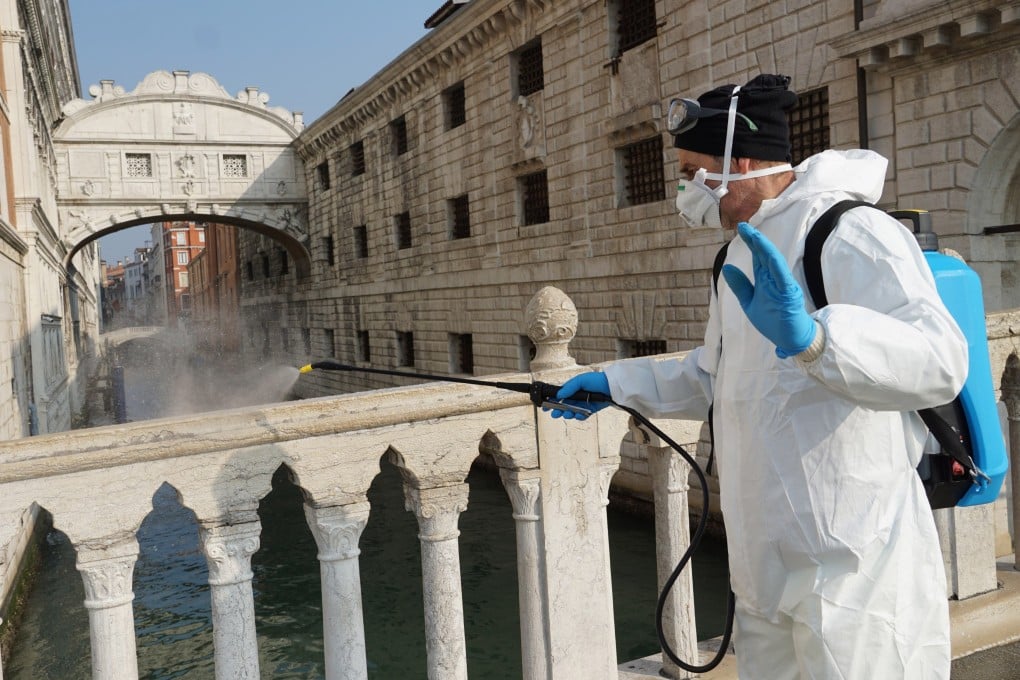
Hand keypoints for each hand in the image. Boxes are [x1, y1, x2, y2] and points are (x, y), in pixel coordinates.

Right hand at [544, 372, 611, 419]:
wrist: (611, 386)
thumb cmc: (596, 380)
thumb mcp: (580, 380)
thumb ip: (569, 387)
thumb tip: (559, 395)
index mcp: (571, 389)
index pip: (559, 397)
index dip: (551, 402)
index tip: (545, 407)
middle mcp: (576, 397)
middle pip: (563, 406)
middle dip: (558, 411)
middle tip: (554, 414)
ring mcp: (582, 404)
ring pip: (571, 412)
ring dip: (568, 414)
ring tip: (567, 414)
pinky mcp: (590, 410)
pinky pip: (582, 416)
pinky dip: (579, 417)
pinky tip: (578, 415)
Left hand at [721, 222, 815, 357]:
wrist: (791, 339)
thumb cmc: (773, 320)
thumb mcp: (749, 302)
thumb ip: (741, 285)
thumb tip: (727, 267)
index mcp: (766, 280)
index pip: (757, 257)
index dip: (750, 242)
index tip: (740, 229)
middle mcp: (775, 279)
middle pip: (765, 255)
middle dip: (755, 240)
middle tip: (743, 225)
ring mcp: (783, 285)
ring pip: (774, 262)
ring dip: (764, 248)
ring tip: (754, 236)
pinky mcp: (790, 295)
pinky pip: (783, 278)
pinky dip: (776, 266)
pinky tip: (768, 255)